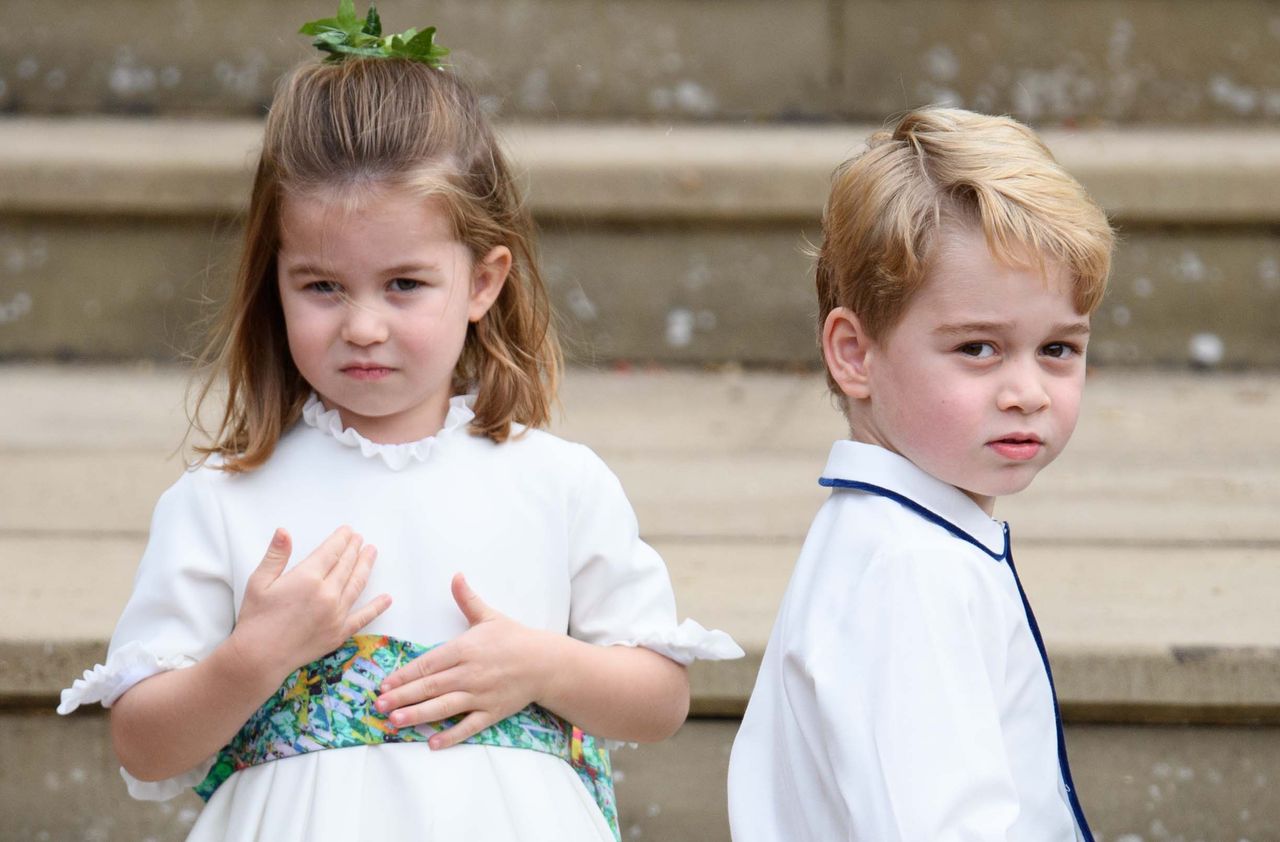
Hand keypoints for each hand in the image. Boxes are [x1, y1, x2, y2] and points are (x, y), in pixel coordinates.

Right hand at [229, 526, 391, 683]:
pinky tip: (387, 598)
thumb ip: (276, 555)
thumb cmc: (256, 619)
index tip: (348, 531)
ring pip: (356, 585)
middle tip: (360, 539)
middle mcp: (327, 594)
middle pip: (346, 565)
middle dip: (354, 549)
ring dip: (365, 567)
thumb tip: (284, 531)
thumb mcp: (259, 582)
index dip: (341, 539)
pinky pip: (363, 617)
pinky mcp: (339, 633)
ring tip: (371, 553)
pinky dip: (377, 607)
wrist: (259, 658)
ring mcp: (336, 614)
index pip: (331, 552)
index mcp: (307, 578)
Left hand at [375, 573, 555, 749]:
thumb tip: (456, 575)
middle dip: (401, 696)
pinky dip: (451, 736)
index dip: (403, 674)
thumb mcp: (489, 616)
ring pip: (444, 707)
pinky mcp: (492, 712)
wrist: (545, 662)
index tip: (384, 684)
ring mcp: (480, 695)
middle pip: (430, 686)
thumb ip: (467, 599)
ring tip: (394, 722)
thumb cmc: (514, 638)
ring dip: (417, 715)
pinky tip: (432, 744)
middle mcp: (469, 673)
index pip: (427, 664)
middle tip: (378, 706)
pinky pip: (468, 727)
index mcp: (465, 649)